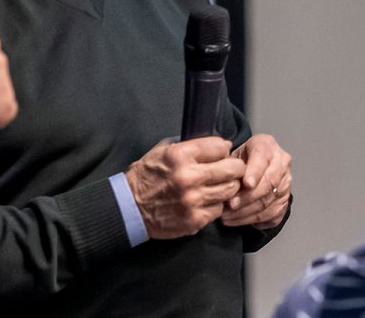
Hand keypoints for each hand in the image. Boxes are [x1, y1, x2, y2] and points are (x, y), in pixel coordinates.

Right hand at [126, 137, 245, 238]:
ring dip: (227, 187)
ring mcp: (192, 200)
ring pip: (230, 190)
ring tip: (218, 186)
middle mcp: (188, 177)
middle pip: (233, 169)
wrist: (129, 208)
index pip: (220, 147)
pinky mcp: (194, 219)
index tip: (221, 153)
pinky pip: (219, 209)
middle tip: (231, 169)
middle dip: (235, 167)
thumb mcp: (162, 151)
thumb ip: (190, 146)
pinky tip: (206, 201)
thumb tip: (221, 145)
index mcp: (180, 155)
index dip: (223, 149)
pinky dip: (215, 205)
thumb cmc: (147, 177)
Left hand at [220, 134, 291, 228]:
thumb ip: (228, 165)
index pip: (263, 158)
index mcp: (267, 145)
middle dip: (248, 196)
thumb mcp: (231, 156)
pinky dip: (252, 220)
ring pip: (269, 200)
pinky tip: (236, 220)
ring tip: (227, 216)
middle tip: (230, 205)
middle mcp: (281, 162)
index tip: (246, 184)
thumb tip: (222, 179)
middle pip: (269, 182)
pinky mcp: (285, 200)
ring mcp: (286, 182)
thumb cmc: (239, 162)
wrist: (252, 169)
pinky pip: (271, 214)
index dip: (255, 172)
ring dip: (246, 212)